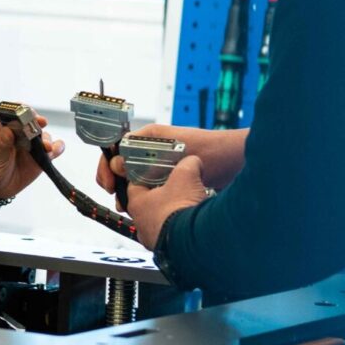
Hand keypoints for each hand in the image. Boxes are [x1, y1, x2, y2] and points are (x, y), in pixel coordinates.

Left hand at [0, 113, 63, 200]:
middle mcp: (21, 134)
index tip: (26, 112)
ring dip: (47, 138)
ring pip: (44, 135)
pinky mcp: (41, 157)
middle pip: (32, 121)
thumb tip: (8, 131)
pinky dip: (57, 147)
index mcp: (5, 128)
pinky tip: (54, 150)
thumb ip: (1, 144)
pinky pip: (53, 149)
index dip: (21, 110)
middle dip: (37, 121)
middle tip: (40, 123)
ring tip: (45, 146)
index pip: (14, 113)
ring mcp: (32, 145)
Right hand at [97, 124, 248, 195]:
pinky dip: (140, 196)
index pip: (117, 147)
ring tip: (125, 206)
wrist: (237, 163)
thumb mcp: (175, 158)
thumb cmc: (212, 153)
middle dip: (115, 180)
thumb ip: (146, 161)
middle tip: (115, 197)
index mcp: (150, 136)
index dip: (108, 165)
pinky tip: (139, 208)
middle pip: (121, 163)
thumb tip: (117, 165)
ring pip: (133, 177)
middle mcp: (152, 148)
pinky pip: (146, 185)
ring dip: (126, 191)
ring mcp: (160, 162)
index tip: (107, 182)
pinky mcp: (168, 176)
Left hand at [125, 155, 212, 251]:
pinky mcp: (167, 251)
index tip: (157, 173)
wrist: (193, 241)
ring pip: (160, 222)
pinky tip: (192, 223)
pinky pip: (171, 237)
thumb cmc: (180, 210)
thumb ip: (187, 164)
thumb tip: (192, 162)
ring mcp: (153, 239)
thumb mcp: (186, 176)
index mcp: (137, 203)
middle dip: (163, 196)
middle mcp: (141, 223)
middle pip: (149, 204)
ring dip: (171, 214)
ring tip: (187, 207)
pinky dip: (180, 230)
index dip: (147, 176)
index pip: (135, 185)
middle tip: (177, 190)